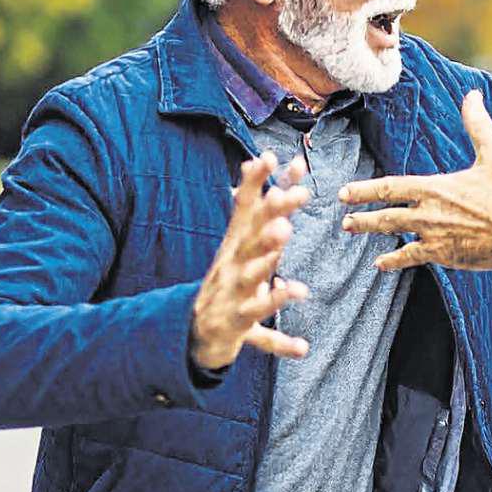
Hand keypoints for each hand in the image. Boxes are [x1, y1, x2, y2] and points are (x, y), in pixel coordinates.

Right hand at [190, 151, 312, 370]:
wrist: (191, 335)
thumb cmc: (226, 286)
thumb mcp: (241, 249)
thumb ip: (258, 215)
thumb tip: (266, 175)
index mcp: (235, 246)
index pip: (246, 209)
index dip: (258, 182)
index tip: (274, 156)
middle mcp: (231, 265)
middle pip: (252, 234)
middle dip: (272, 212)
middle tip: (294, 193)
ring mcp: (232, 294)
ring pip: (251, 273)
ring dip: (267, 256)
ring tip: (286, 235)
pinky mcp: (237, 324)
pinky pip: (259, 322)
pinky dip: (279, 321)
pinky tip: (300, 312)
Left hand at [339, 91, 491, 271]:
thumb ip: (478, 125)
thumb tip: (473, 95)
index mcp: (436, 187)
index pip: (391, 187)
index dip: (364, 190)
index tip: (344, 192)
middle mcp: (429, 213)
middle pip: (385, 214)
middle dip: (361, 216)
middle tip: (344, 217)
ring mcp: (435, 236)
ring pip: (394, 235)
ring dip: (371, 233)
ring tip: (353, 231)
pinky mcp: (445, 255)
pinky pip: (412, 258)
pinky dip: (394, 261)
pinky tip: (381, 263)